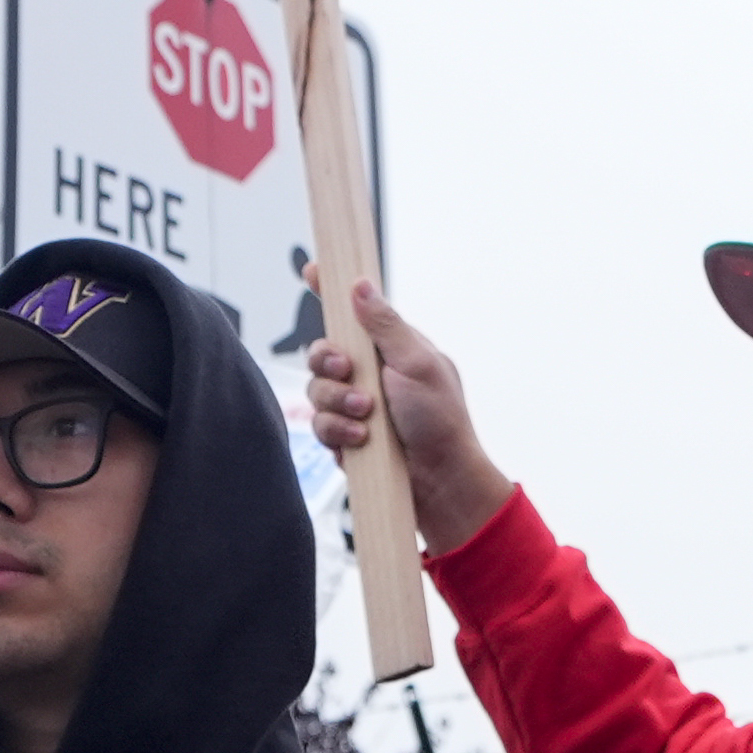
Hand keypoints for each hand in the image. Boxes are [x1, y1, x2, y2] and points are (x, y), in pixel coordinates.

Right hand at [304, 276, 512, 554]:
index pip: (355, 313)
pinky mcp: (345, 437)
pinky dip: (338, 432)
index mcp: (392, 349)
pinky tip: (360, 441)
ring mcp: (356, 406)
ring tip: (367, 418)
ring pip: (317, 391)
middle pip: (323, 352)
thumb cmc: (441, 421)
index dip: (331, 291)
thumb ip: (385, 327)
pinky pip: (320, 425)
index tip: (311, 270)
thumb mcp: (417, 365)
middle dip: (329, 363)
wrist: (440, 482)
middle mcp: (371, 374)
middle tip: (349, 372)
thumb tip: (360, 284)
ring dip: (339, 403)